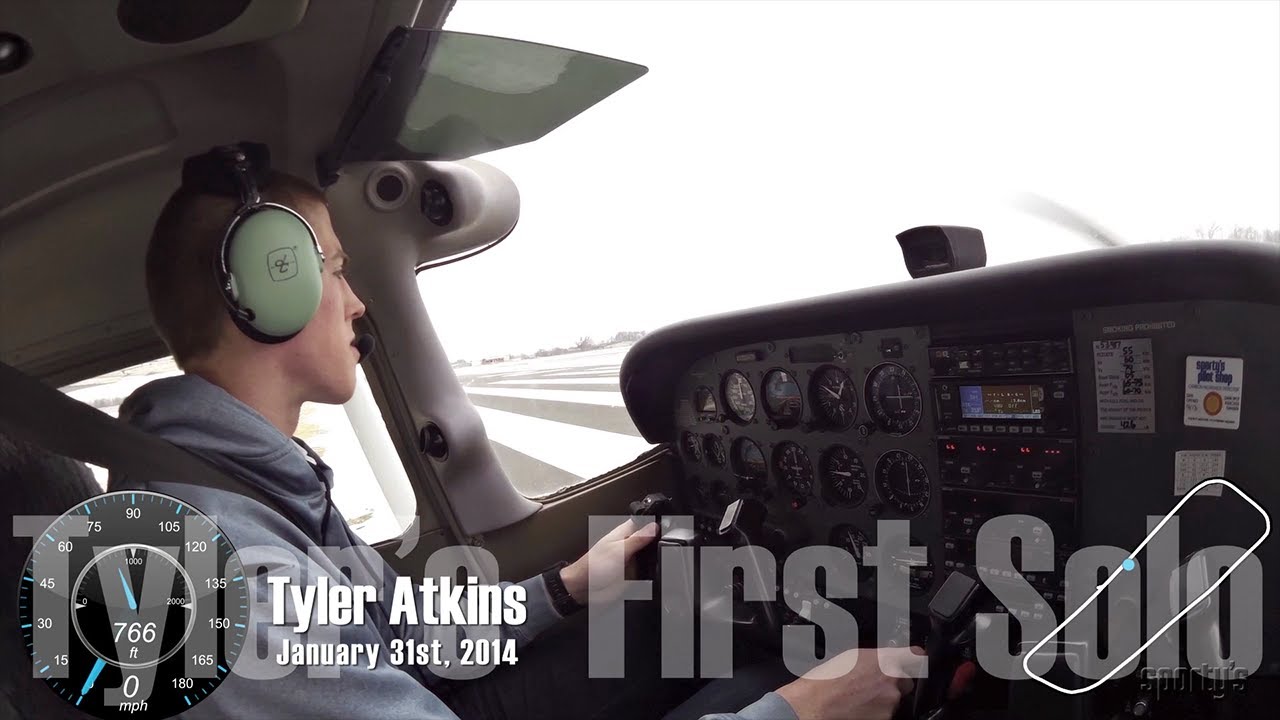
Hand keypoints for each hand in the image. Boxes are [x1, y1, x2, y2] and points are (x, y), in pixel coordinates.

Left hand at [559, 519, 658, 605]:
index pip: (644, 522)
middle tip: (666, 546)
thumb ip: (637, 539)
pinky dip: (653, 574)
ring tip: (661, 562)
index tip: (669, 525)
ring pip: (651, 556)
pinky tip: (655, 575)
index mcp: (624, 533)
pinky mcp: (634, 575)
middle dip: (659, 542)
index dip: (656, 521)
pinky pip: (648, 572)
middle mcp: (629, 545)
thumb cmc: (592, 566)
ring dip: (656, 559)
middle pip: (651, 539)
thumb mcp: (618, 550)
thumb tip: (654, 526)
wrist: (584, 588)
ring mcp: (632, 560)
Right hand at [775, 646, 925, 719]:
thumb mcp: (852, 656)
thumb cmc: (828, 680)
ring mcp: (891, 702)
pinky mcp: (886, 719)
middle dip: (895, 682)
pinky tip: (860, 707)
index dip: (916, 658)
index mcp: (885, 660)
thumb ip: (876, 657)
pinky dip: (877, 711)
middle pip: (907, 681)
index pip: (916, 657)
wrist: (817, 704)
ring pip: (895, 699)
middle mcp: (892, 680)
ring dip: (884, 698)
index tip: (917, 660)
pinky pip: (887, 713)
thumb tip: (885, 659)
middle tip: (874, 684)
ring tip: (860, 696)